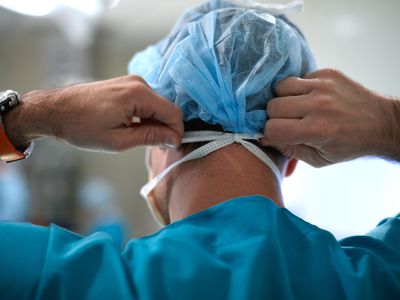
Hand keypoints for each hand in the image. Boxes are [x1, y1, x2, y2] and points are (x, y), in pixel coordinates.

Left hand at [4, 75, 183, 151]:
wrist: (55, 111)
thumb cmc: (81, 127)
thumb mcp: (118, 140)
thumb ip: (150, 137)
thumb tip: (173, 139)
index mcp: (138, 95)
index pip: (173, 113)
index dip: (177, 132)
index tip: (172, 147)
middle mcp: (138, 83)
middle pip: (167, 108)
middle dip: (165, 128)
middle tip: (154, 147)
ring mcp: (132, 82)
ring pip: (157, 106)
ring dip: (154, 123)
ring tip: (138, 139)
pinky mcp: (126, 85)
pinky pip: (146, 102)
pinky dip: (145, 116)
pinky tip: (132, 128)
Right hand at [261, 69, 399, 166]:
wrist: (380, 123)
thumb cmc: (348, 145)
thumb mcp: (318, 158)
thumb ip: (288, 149)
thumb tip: (264, 137)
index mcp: (317, 130)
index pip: (272, 128)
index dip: (270, 133)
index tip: (277, 134)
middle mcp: (319, 105)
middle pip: (273, 106)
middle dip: (275, 116)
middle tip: (287, 121)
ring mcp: (323, 85)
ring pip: (281, 86)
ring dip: (283, 98)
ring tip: (296, 107)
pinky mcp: (328, 73)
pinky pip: (298, 77)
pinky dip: (299, 88)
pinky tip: (310, 97)